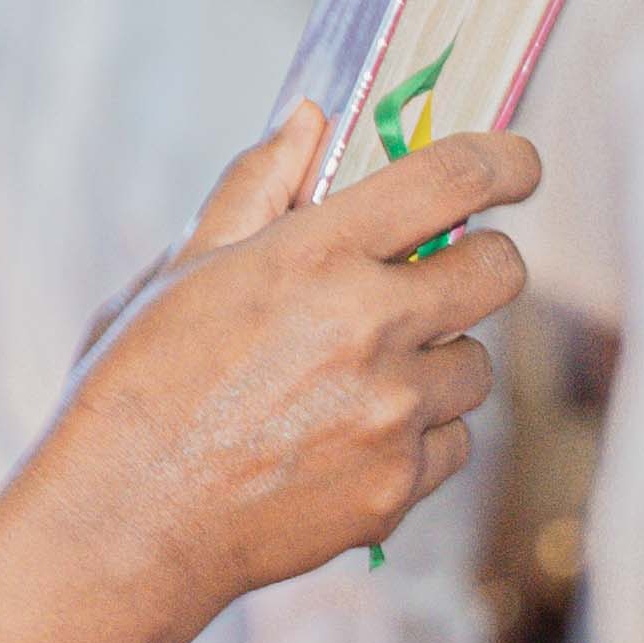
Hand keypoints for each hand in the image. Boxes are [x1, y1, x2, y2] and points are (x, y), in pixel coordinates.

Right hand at [46, 100, 538, 626]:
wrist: (125, 522)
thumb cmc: (139, 385)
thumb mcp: (183, 269)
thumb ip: (255, 187)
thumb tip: (310, 120)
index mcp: (312, 256)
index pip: (450, 179)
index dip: (505, 160)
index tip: (518, 164)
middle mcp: (367, 326)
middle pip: (500, 272)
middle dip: (485, 263)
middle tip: (441, 275)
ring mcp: (391, 414)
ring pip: (476, 366)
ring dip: (436, 362)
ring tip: (355, 379)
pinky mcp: (398, 487)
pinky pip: (452, 444)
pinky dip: (416, 438)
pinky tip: (345, 439)